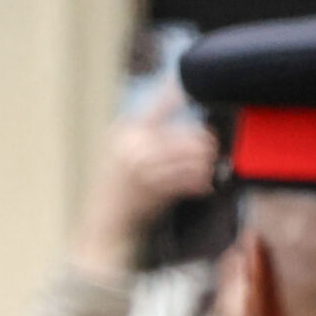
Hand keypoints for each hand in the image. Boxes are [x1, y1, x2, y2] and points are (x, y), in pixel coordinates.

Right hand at [73, 90, 219, 281]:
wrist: (103, 225)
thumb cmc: (114, 190)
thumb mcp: (121, 154)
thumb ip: (146, 137)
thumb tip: (183, 129)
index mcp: (126, 131)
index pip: (160, 105)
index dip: (179, 94)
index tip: (195, 90)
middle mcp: (134, 147)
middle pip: (182, 135)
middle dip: (203, 142)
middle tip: (213, 145)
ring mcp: (143, 169)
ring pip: (188, 159)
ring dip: (204, 163)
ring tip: (210, 166)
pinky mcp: (153, 191)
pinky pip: (185, 182)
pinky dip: (199, 183)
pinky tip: (206, 184)